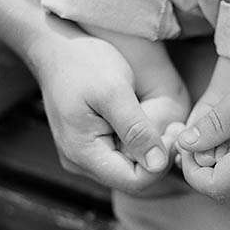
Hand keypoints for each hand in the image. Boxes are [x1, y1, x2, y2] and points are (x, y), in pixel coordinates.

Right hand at [31, 26, 174, 192]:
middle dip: (156, 155)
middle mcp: (79, 162)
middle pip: (130, 177)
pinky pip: (118, 154)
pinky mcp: (87, 144)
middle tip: (173, 125)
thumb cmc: (83, 63)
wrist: (55, 47)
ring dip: (147, 147)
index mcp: (82, 153)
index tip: (173, 133)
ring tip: (157, 118)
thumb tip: (158, 164)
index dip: (160, 163)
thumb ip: (136, 130)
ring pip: (126, 166)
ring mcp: (81, 154)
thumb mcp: (114, 92)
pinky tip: (142, 118)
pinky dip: (135, 141)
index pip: (133, 182)